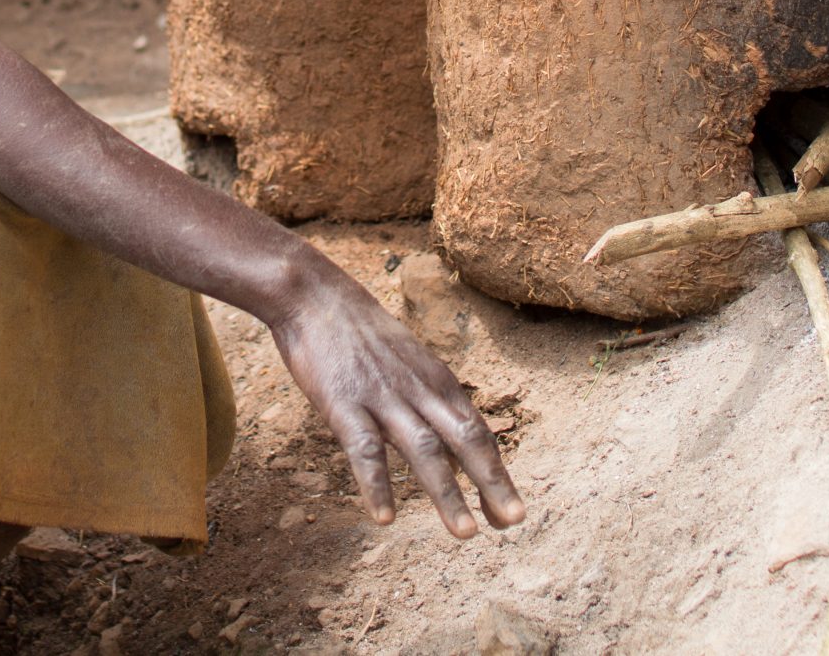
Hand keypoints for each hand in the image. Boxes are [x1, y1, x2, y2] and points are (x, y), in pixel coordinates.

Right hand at [266, 268, 525, 536]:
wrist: (315, 296)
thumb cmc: (362, 334)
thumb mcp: (409, 359)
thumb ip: (429, 395)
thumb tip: (450, 434)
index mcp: (437, 380)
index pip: (477, 431)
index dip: (497, 472)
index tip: (512, 512)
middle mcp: (419, 390)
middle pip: (465, 440)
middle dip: (492, 484)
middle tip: (514, 523)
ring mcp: (383, 397)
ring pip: (424, 450)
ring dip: (447, 493)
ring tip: (466, 533)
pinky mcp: (344, 403)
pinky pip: (364, 450)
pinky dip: (377, 485)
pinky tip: (385, 518)